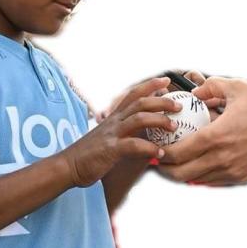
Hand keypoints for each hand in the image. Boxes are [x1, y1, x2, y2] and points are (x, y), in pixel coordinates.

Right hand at [63, 77, 178, 187]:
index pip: (133, 94)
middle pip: (140, 103)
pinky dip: (149, 148)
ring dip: (159, 120)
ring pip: (139, 118)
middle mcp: (114, 121)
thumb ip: (123, 131)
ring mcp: (112, 134)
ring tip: (174, 127)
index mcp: (114, 117)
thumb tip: (144, 132)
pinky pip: (133, 145)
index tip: (166, 81)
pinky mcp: (110, 150)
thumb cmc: (89, 153)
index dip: (150, 86)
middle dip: (162, 101)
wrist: (68, 166)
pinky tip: (160, 154)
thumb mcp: (108, 136)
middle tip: (178, 106)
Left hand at [158, 77, 246, 184]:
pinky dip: (202, 176)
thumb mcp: (236, 87)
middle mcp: (221, 159)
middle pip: (180, 174)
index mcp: (214, 137)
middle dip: (165, 169)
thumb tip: (193, 92)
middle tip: (158, 160)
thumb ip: (209, 87)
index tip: (153, 148)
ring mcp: (233, 172)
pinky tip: (198, 166)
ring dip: (182, 174)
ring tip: (175, 164)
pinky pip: (214, 182)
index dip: (160, 155)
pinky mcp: (243, 178)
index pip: (175, 154)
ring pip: (196, 180)